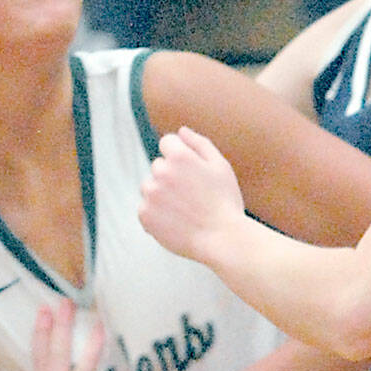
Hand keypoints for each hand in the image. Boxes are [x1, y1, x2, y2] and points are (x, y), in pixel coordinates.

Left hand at [140, 127, 245, 263]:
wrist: (221, 239)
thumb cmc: (225, 202)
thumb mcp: (220, 166)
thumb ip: (199, 144)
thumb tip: (180, 131)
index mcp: (179, 156)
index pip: (167, 143)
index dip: (181, 157)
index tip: (192, 173)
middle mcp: (161, 172)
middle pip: (159, 166)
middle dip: (172, 176)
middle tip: (192, 196)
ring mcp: (150, 194)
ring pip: (150, 187)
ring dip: (162, 195)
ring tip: (184, 210)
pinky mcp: (144, 215)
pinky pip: (146, 208)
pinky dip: (156, 214)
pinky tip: (175, 221)